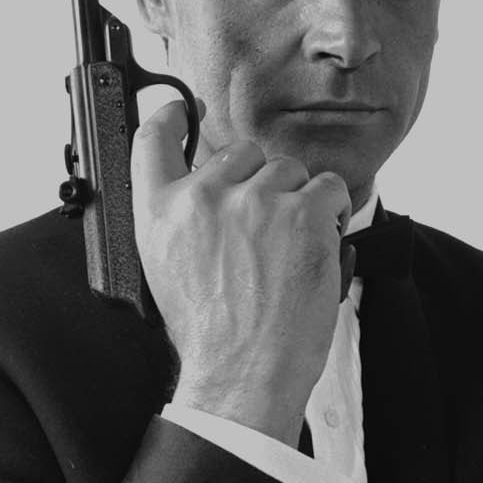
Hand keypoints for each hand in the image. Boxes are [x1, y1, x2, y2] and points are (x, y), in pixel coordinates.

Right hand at [131, 100, 351, 443]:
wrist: (244, 371)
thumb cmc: (209, 333)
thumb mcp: (166, 269)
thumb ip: (178, 219)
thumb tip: (205, 191)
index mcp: (159, 213)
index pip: (154, 140)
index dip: (171, 117)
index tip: (184, 110)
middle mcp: (202, 198)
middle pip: (239, 151)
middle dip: (257, 180)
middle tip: (260, 229)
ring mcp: (254, 201)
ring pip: (288, 169)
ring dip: (296, 201)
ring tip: (286, 250)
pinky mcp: (302, 212)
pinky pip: (327, 188)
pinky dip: (329, 214)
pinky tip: (313, 248)